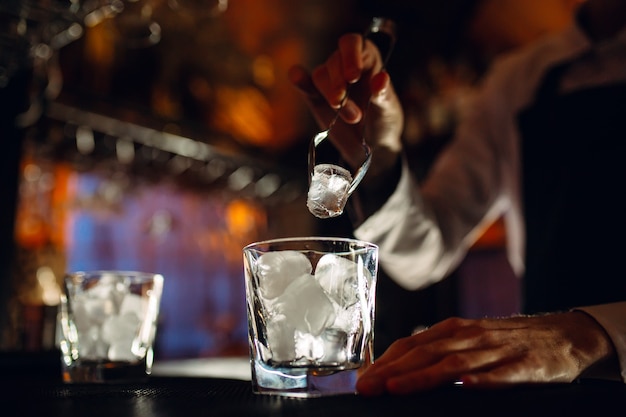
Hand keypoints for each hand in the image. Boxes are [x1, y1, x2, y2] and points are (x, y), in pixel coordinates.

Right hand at [288, 33, 403, 176]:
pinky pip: (304, 84)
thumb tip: (381, 78)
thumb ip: (383, 94)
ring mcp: (329, 81)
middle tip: (354, 114)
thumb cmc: (384, 122)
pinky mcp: (315, 97)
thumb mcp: (388, 110)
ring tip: (351, 118)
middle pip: (333, 61)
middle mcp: (345, 65)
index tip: (352, 77)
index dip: (350, 56)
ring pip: (320, 75)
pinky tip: (297, 76)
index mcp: (367, 59)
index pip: (352, 43)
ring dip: (330, 95)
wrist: (371, 147)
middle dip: (340, 86)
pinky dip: (299, 80)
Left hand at [356, 311, 616, 394]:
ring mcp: (497, 350)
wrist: (563, 333)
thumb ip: (440, 350)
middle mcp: (470, 336)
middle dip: (392, 371)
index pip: (412, 344)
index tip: (362, 378)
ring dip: (423, 376)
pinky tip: (467, 388)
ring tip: (398, 388)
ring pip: (455, 363)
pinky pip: (502, 374)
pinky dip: (484, 380)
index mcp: (454, 330)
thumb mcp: (470, 338)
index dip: (385, 361)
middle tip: (366, 387)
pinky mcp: (525, 365)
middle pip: (425, 353)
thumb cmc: (508, 340)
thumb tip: (401, 369)